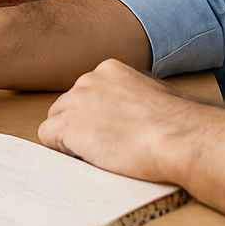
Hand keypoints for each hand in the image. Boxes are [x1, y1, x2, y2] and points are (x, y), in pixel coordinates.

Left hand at [37, 58, 192, 182]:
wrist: (177, 137)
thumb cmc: (174, 124)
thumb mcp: (150, 95)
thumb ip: (127, 97)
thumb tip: (120, 113)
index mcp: (109, 70)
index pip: (86, 91)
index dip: (93, 115)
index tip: (107, 128)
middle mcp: (88, 80)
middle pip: (67, 104)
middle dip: (79, 124)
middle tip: (102, 144)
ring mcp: (76, 101)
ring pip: (56, 120)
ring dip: (70, 137)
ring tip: (98, 151)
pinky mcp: (68, 125)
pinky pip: (47, 136)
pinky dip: (60, 149)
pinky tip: (84, 155)